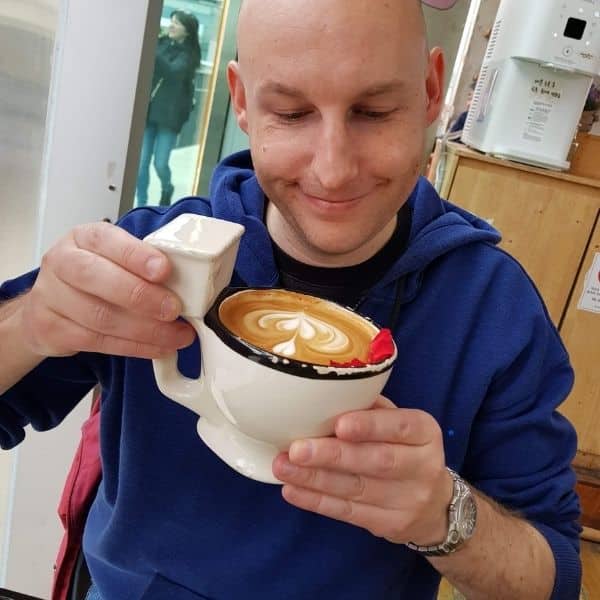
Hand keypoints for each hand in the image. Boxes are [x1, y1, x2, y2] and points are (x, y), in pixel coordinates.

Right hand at [20, 222, 194, 358]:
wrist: (50, 306)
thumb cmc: (95, 276)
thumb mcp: (115, 258)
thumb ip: (143, 264)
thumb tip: (189, 280)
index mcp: (83, 238)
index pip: (106, 239)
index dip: (136, 255)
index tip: (164, 269)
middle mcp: (62, 262)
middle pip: (97, 278)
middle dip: (142, 296)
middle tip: (173, 309)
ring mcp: (52, 296)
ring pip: (100, 316)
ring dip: (146, 330)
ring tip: (177, 335)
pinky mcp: (52, 329)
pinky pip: (98, 342)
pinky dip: (135, 347)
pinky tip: (159, 347)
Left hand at [272, 396, 453, 545]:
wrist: (436, 505)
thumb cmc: (405, 449)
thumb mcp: (400, 424)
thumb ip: (371, 410)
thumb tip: (326, 395)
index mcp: (424, 432)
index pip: (400, 427)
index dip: (369, 426)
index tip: (339, 424)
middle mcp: (423, 466)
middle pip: (375, 461)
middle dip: (332, 455)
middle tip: (297, 449)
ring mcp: (409, 500)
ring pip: (356, 489)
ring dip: (315, 478)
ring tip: (283, 466)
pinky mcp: (390, 525)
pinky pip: (348, 512)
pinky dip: (317, 501)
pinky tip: (293, 489)